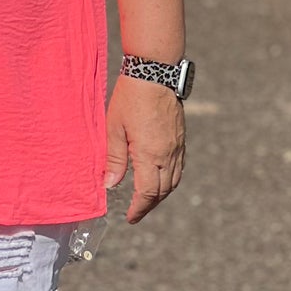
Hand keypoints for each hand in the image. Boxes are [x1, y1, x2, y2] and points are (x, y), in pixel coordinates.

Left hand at [103, 73, 184, 222]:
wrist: (155, 72)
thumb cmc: (130, 98)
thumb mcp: (114, 128)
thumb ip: (113, 159)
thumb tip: (109, 185)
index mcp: (150, 154)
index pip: (147, 192)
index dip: (139, 208)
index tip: (130, 217)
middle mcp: (168, 154)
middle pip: (163, 190)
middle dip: (150, 205)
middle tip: (137, 212)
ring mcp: (177, 146)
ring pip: (174, 180)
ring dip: (161, 194)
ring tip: (147, 200)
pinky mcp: (181, 137)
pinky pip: (179, 167)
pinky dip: (170, 179)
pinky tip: (160, 178)